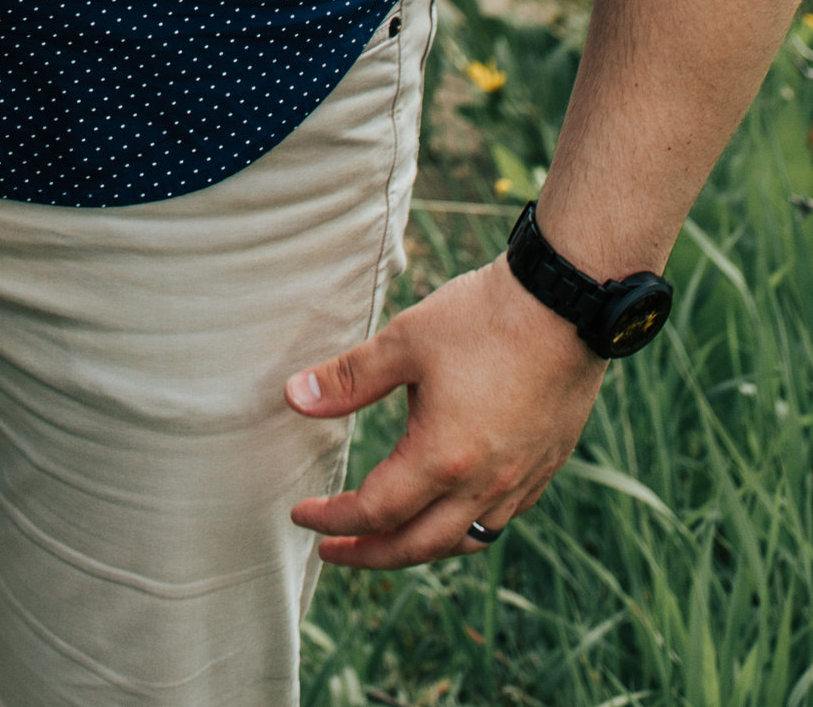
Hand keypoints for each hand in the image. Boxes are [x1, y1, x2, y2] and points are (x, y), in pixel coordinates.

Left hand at [287, 255, 609, 566]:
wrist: (565, 306)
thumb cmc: (481, 319)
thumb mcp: (404, 342)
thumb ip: (349, 378)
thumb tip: (294, 398)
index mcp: (444, 459)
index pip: (376, 511)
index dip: (334, 519)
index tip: (302, 516)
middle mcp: (484, 486)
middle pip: (417, 546)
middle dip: (369, 554)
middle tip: (332, 550)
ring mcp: (520, 482)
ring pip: (462, 542)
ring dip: (417, 547)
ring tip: (385, 538)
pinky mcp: (543, 469)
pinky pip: (497, 521)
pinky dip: (462, 529)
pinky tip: (448, 509)